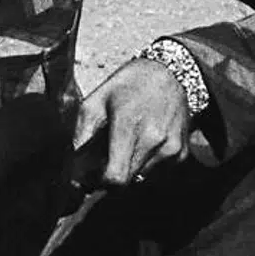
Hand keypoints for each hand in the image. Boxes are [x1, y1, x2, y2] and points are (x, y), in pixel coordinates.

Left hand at [74, 57, 189, 186]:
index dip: (101, 182)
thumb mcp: (95, 101)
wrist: (169, 73)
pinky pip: (157, 171)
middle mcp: (154, 140)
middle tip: (108, 154)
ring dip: (131, 167)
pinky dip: (147, 162)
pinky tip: (146, 140)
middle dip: (113, 173)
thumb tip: (73, 169)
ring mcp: (171, 148)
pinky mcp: (181, 153)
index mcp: (129, 126)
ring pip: (142, 177)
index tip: (95, 174)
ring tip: (129, 141)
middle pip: (127, 180)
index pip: (116, 177)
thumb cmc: (128, 85)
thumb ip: (82, 135)